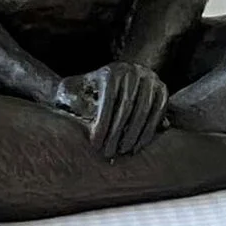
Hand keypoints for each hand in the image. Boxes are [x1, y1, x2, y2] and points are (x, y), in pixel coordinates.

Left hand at [54, 61, 172, 159]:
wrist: (124, 76)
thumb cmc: (94, 88)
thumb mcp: (78, 86)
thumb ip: (67, 94)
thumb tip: (62, 103)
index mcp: (111, 72)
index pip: (107, 102)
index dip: (102, 125)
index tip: (96, 145)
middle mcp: (133, 72)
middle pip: (126, 108)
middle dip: (117, 133)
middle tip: (109, 153)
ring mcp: (151, 80)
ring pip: (144, 111)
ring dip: (134, 135)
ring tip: (122, 152)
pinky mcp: (163, 89)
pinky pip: (158, 113)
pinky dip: (149, 131)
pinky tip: (137, 146)